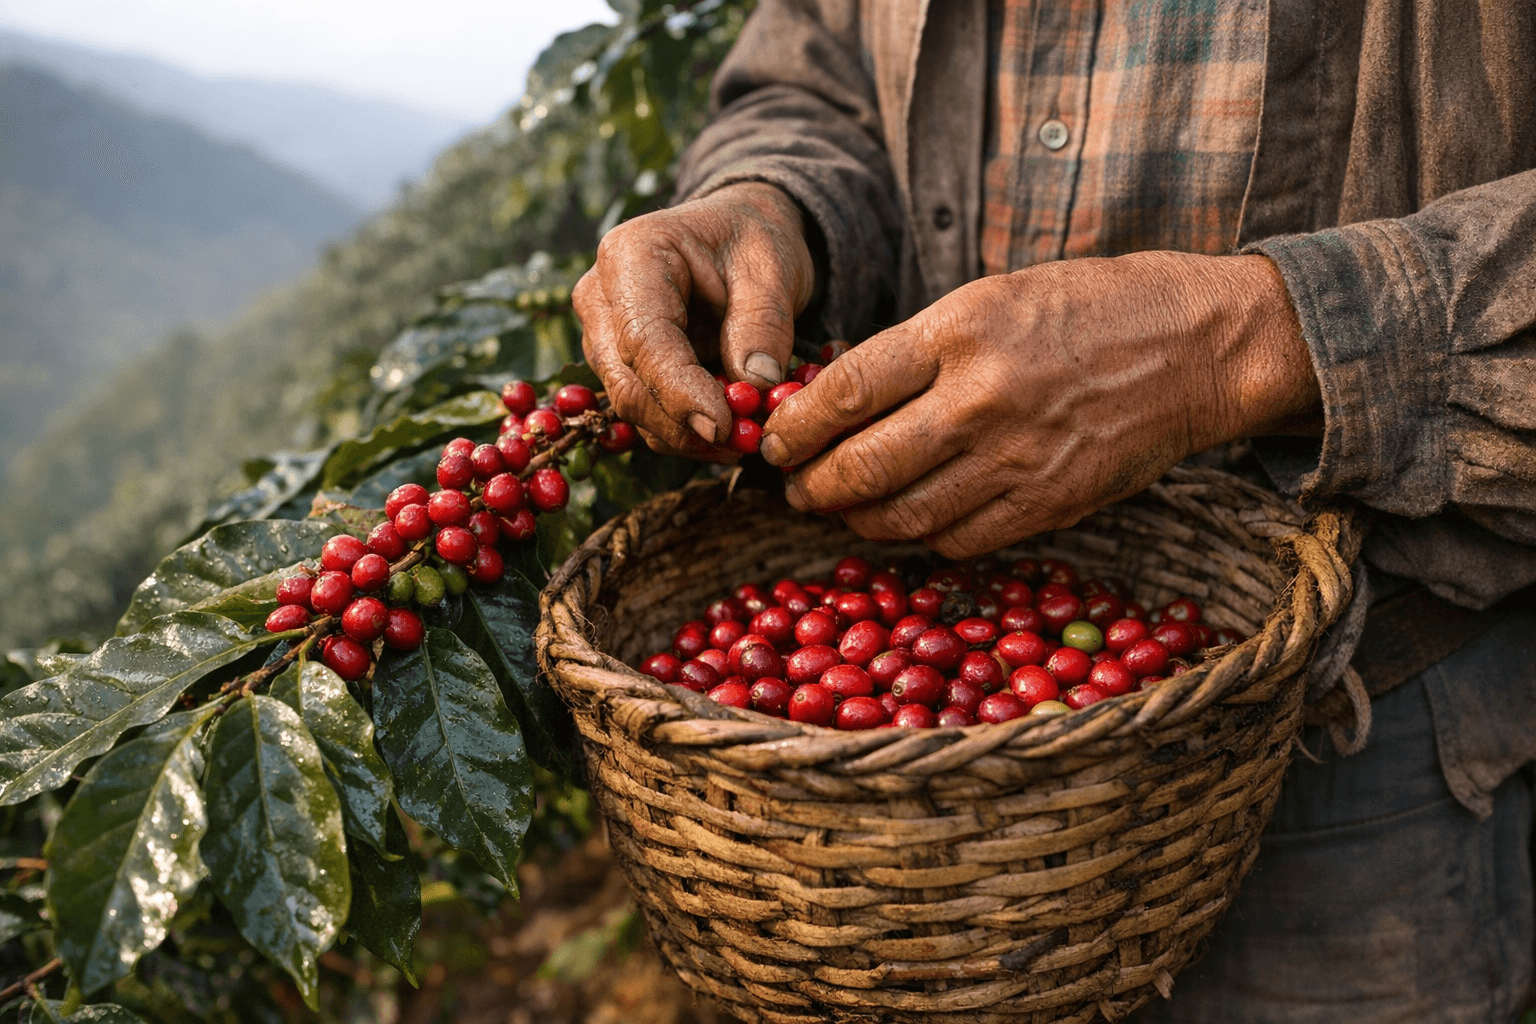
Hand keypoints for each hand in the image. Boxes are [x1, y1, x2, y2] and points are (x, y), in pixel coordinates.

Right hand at [572, 182, 815, 458]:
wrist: (735, 237)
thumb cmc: (750, 241)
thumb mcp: (771, 269)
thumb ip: (763, 324)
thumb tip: (755, 385)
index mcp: (631, 256)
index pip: (643, 339)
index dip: (680, 392)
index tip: (723, 428)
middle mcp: (600, 297)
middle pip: (628, 383)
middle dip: (684, 424)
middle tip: (745, 442)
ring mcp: (601, 334)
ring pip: (633, 405)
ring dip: (687, 433)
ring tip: (744, 435)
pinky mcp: (617, 364)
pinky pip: (644, 411)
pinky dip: (684, 430)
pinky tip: (727, 430)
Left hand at [759, 251, 1318, 556]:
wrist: (1196, 345)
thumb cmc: (1088, 307)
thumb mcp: (991, 297)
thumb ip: (916, 350)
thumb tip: (836, 396)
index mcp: (959, 331)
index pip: (844, 392)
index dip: (794, 428)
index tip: (773, 441)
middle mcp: (981, 399)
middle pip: (863, 466)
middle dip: (812, 486)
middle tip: (795, 488)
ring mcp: (1017, 459)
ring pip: (905, 516)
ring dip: (859, 521)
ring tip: (843, 510)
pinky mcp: (1049, 504)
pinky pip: (961, 540)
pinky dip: (923, 538)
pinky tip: (911, 523)